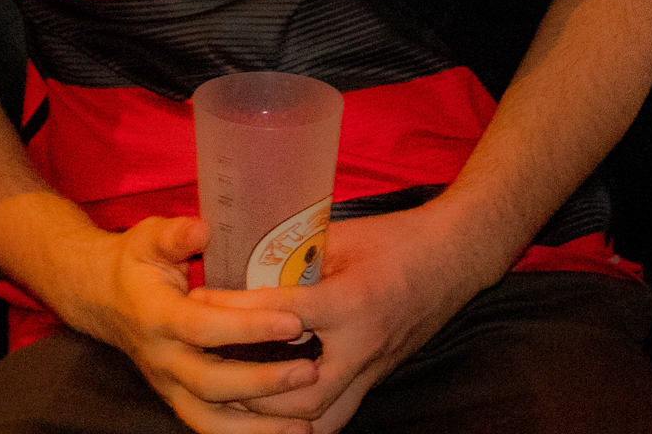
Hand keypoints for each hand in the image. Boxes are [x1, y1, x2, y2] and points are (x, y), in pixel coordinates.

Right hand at [52, 216, 321, 431]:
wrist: (104, 300)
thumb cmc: (137, 263)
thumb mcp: (149, 238)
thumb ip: (175, 235)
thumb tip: (202, 229)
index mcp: (156, 316)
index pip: (203, 328)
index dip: (248, 327)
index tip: (293, 321)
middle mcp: (162, 359)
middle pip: (211, 383)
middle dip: (263, 382)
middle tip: (309, 372)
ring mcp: (168, 386)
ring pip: (211, 422)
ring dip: (258, 428)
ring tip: (305, 425)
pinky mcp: (178, 401)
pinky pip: (212, 429)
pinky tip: (285, 432)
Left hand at [204, 204, 486, 431]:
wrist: (453, 259)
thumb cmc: (396, 240)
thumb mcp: (341, 237)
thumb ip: (296, 256)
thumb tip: (245, 261)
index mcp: (352, 302)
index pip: (281, 313)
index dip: (234, 308)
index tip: (198, 299)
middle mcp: (363, 347)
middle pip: (300, 392)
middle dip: (252, 387)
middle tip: (211, 366)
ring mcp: (372, 370)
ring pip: (320, 418)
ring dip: (276, 416)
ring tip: (235, 397)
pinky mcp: (375, 380)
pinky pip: (336, 415)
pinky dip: (302, 421)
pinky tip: (271, 412)